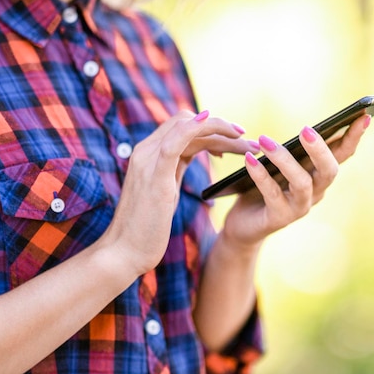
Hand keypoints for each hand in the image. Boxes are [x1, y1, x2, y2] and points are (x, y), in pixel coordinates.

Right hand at [102, 110, 257, 275]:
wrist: (124, 252)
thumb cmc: (145, 228)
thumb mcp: (163, 190)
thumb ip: (173, 169)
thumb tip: (190, 157)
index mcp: (150, 154)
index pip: (183, 126)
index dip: (211, 128)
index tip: (235, 139)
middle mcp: (146, 151)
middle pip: (188, 122)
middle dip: (222, 127)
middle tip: (249, 141)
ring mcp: (148, 161)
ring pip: (186, 128)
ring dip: (221, 131)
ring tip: (247, 142)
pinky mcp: (154, 176)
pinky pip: (174, 143)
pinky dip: (192, 128)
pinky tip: (209, 121)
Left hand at [221, 114, 371, 246]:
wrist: (244, 224)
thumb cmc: (264, 187)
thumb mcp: (280, 164)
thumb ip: (293, 150)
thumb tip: (306, 129)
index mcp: (319, 175)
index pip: (343, 154)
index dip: (354, 137)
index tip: (364, 115)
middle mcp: (315, 192)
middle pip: (328, 171)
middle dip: (320, 149)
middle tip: (306, 129)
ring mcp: (299, 208)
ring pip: (302, 183)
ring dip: (284, 159)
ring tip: (264, 140)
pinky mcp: (279, 219)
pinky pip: (272, 194)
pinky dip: (261, 175)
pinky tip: (249, 159)